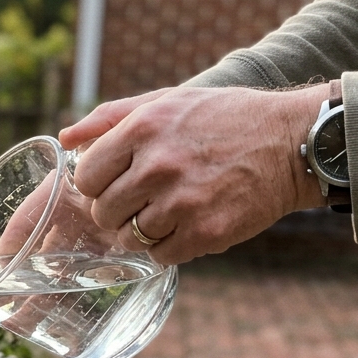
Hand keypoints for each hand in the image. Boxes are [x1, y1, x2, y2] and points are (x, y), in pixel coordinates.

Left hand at [56, 85, 327, 264]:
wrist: (292, 142)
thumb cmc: (224, 119)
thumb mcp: (167, 101)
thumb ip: (111, 118)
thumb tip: (65, 138)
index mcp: (143, 129)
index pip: (85, 178)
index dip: (97, 185)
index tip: (116, 182)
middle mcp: (158, 165)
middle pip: (103, 212)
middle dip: (117, 211)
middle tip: (143, 199)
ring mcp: (181, 202)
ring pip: (129, 238)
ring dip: (142, 230)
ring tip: (169, 210)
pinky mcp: (205, 232)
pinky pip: (160, 255)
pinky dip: (169, 246)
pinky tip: (188, 224)